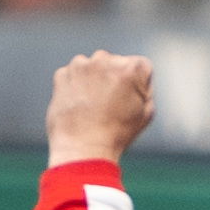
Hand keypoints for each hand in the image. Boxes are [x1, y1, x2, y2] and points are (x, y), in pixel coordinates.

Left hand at [44, 47, 158, 166]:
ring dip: (94, 79)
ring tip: (93, 106)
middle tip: (110, 106)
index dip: (138, 86)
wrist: (82, 149)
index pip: (141, 67)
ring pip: (92, 67)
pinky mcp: (62, 75)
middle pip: (115, 63)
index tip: (129, 103)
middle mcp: (105, 59)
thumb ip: (145, 86)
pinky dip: (75, 86)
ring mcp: (81, 66)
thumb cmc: (118, 134)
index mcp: (131, 68)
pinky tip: (79, 105)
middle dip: (113, 79)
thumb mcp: (147, 112)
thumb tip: (133, 77)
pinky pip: (73, 75)